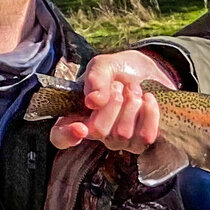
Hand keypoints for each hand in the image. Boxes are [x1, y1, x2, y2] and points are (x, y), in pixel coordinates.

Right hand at [51, 49, 184, 175]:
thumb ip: (96, 79)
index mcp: (76, 114)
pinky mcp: (141, 142)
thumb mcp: (103, 66)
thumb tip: (93, 102)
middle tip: (119, 85)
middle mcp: (95, 132)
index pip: (60, 137)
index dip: (67, 136)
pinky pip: (145, 136)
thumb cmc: (119, 70)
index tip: (80, 127)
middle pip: (98, 131)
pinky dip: (149, 113)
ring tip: (134, 88)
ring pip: (122, 133)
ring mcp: (118, 141)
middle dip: (112, 103)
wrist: (148, 72)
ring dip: (131, 104)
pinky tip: (148, 98)